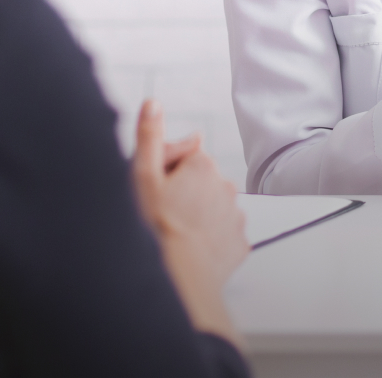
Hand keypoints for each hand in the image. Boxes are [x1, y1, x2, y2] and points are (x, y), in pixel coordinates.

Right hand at [132, 100, 248, 343]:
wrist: (180, 277)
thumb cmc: (156, 228)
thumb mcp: (142, 177)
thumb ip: (149, 137)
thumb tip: (152, 104)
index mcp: (202, 166)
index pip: (186, 157)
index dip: (167, 172)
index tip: (156, 190)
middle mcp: (225, 186)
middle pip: (201, 182)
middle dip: (184, 192)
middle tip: (162, 214)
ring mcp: (235, 215)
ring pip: (212, 208)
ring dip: (197, 215)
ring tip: (175, 233)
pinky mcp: (239, 242)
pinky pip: (223, 234)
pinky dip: (210, 239)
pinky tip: (191, 248)